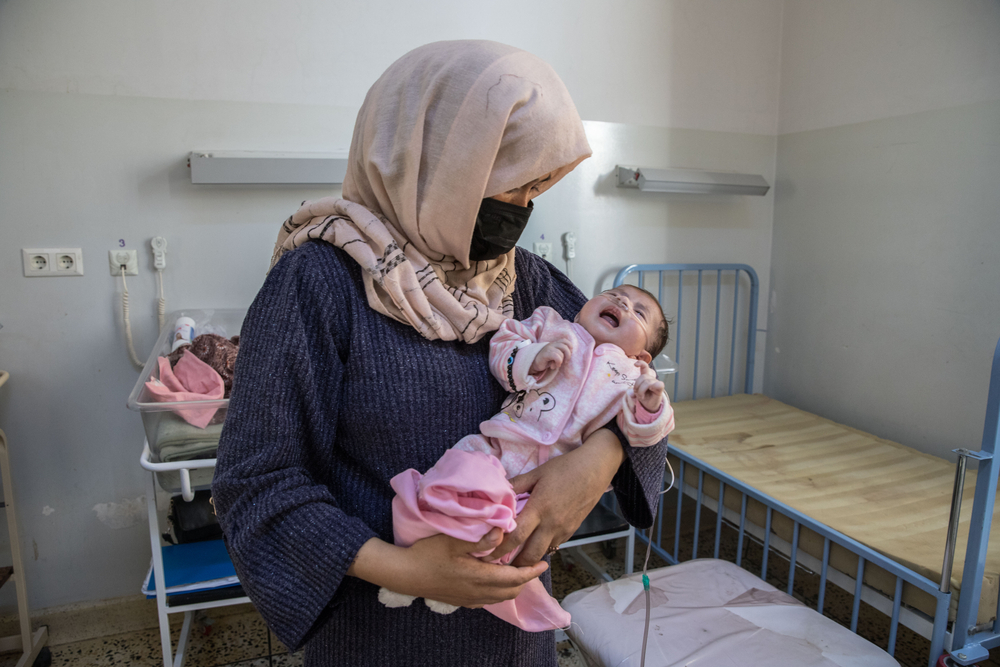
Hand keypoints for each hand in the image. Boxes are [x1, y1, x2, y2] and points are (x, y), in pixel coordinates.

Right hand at [348, 529, 547, 607]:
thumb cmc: (426, 554)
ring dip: (512, 585)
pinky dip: (499, 591)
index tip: (543, 563)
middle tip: (532, 563)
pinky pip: (488, 600)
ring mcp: (469, 599)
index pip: (514, 578)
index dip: (531, 572)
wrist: (404, 574)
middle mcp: (477, 592)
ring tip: (517, 569)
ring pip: (500, 597)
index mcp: (478, 577)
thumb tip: (503, 530)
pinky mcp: (461, 601)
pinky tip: (495, 578)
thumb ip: (478, 537)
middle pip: (511, 590)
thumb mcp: (451, 541)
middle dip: (525, 579)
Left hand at [490, 429, 624, 565]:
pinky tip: (534, 543)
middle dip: (514, 564)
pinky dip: (542, 548)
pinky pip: (553, 546)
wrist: (594, 470)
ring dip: (529, 558)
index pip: (516, 536)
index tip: (487, 554)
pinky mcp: (571, 532)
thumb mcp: (537, 473)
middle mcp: (551, 524)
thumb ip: (516, 485)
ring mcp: (563, 530)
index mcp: (539, 508)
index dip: (500, 548)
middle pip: (530, 555)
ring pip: (543, 553)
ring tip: (514, 557)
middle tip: (499, 565)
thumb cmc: (564, 468)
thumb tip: (497, 493)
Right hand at [529, 341, 570, 377]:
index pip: (565, 341)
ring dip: (561, 361)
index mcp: (555, 343)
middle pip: (565, 346)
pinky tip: (553, 366)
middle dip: (568, 355)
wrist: (534, 364)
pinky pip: (556, 356)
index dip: (570, 347)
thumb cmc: (546, 361)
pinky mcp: (545, 354)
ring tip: (557, 365)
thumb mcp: (555, 355)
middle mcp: (552, 344)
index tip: (567, 355)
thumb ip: (562, 352)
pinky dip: (557, 363)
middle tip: (565, 362)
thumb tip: (570, 354)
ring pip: (561, 353)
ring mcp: (548, 348)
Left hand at [633, 360, 663, 412]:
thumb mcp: (637, 392)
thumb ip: (635, 389)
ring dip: (641, 390)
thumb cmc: (644, 398)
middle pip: (642, 377)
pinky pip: (657, 384)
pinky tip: (650, 392)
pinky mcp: (660, 388)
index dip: (641, 363)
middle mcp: (651, 378)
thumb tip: (631, 393)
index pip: (644, 367)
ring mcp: (656, 382)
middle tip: (637, 393)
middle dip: (637, 386)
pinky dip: (650, 388)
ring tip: (641, 396)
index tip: (635, 364)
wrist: (650, 406)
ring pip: (646, 382)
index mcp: (646, 378)